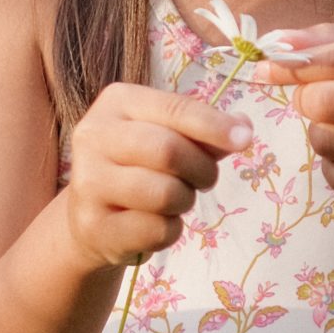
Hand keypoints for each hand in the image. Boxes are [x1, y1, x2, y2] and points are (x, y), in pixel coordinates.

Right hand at [62, 81, 252, 270]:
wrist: (93, 216)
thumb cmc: (139, 165)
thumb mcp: (167, 135)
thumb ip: (203, 131)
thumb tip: (243, 127)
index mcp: (116, 102)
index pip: (174, 108)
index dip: (214, 125)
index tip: (245, 139)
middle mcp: (94, 136)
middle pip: (168, 151)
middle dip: (202, 169)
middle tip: (206, 179)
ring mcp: (88, 183)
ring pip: (165, 193)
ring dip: (185, 200)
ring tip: (175, 198)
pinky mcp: (93, 226)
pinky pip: (157, 230)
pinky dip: (171, 229)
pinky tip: (157, 222)